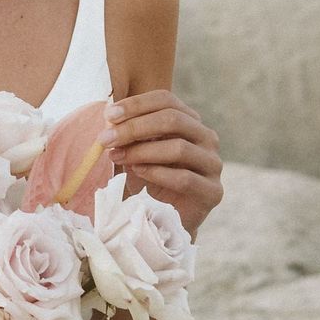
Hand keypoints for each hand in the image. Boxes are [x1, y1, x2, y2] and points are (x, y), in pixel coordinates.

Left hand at [99, 90, 222, 238]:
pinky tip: (137, 172)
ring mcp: (213, 164)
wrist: (167, 219)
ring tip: (117, 156)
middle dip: (134, 127)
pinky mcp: (213, 191)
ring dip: (142, 151)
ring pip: (179, 148)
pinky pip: (184, 178)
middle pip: (173, 120)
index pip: (167, 100)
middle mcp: (207, 138)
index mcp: (190, 122)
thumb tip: (110, 119)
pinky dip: (156, 173)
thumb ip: (130, 134)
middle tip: (106, 138)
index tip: (109, 114)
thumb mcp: (138, 151)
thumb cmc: (150, 180)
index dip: (137, 104)